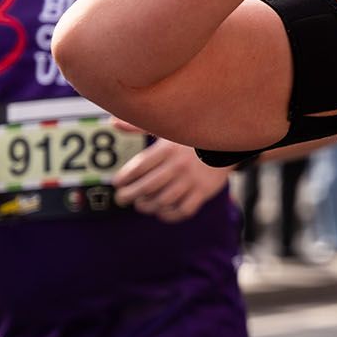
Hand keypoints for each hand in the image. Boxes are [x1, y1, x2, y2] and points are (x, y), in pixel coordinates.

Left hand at [111, 121, 231, 222]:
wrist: (224, 145)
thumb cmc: (188, 139)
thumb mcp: (166, 130)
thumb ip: (138, 127)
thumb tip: (112, 122)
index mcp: (167, 149)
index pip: (140, 166)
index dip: (125, 176)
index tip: (117, 183)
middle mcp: (178, 165)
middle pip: (148, 186)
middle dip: (130, 195)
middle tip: (121, 199)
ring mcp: (192, 180)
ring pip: (164, 200)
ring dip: (148, 206)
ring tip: (140, 205)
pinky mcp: (203, 192)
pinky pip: (184, 210)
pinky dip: (170, 215)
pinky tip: (162, 212)